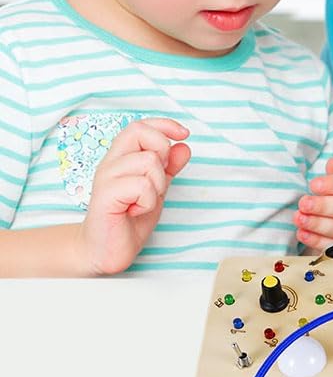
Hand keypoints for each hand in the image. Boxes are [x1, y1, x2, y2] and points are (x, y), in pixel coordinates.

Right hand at [79, 118, 190, 274]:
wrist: (106, 251)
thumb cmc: (128, 220)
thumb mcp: (157, 189)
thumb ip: (169, 167)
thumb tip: (184, 147)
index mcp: (121, 158)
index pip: (140, 126)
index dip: (164, 124)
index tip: (184, 133)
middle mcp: (110, 163)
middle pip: (140, 132)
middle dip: (161, 153)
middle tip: (155, 182)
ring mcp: (105, 178)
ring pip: (148, 161)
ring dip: (156, 185)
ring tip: (143, 202)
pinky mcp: (105, 195)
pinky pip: (142, 185)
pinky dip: (148, 201)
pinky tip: (135, 211)